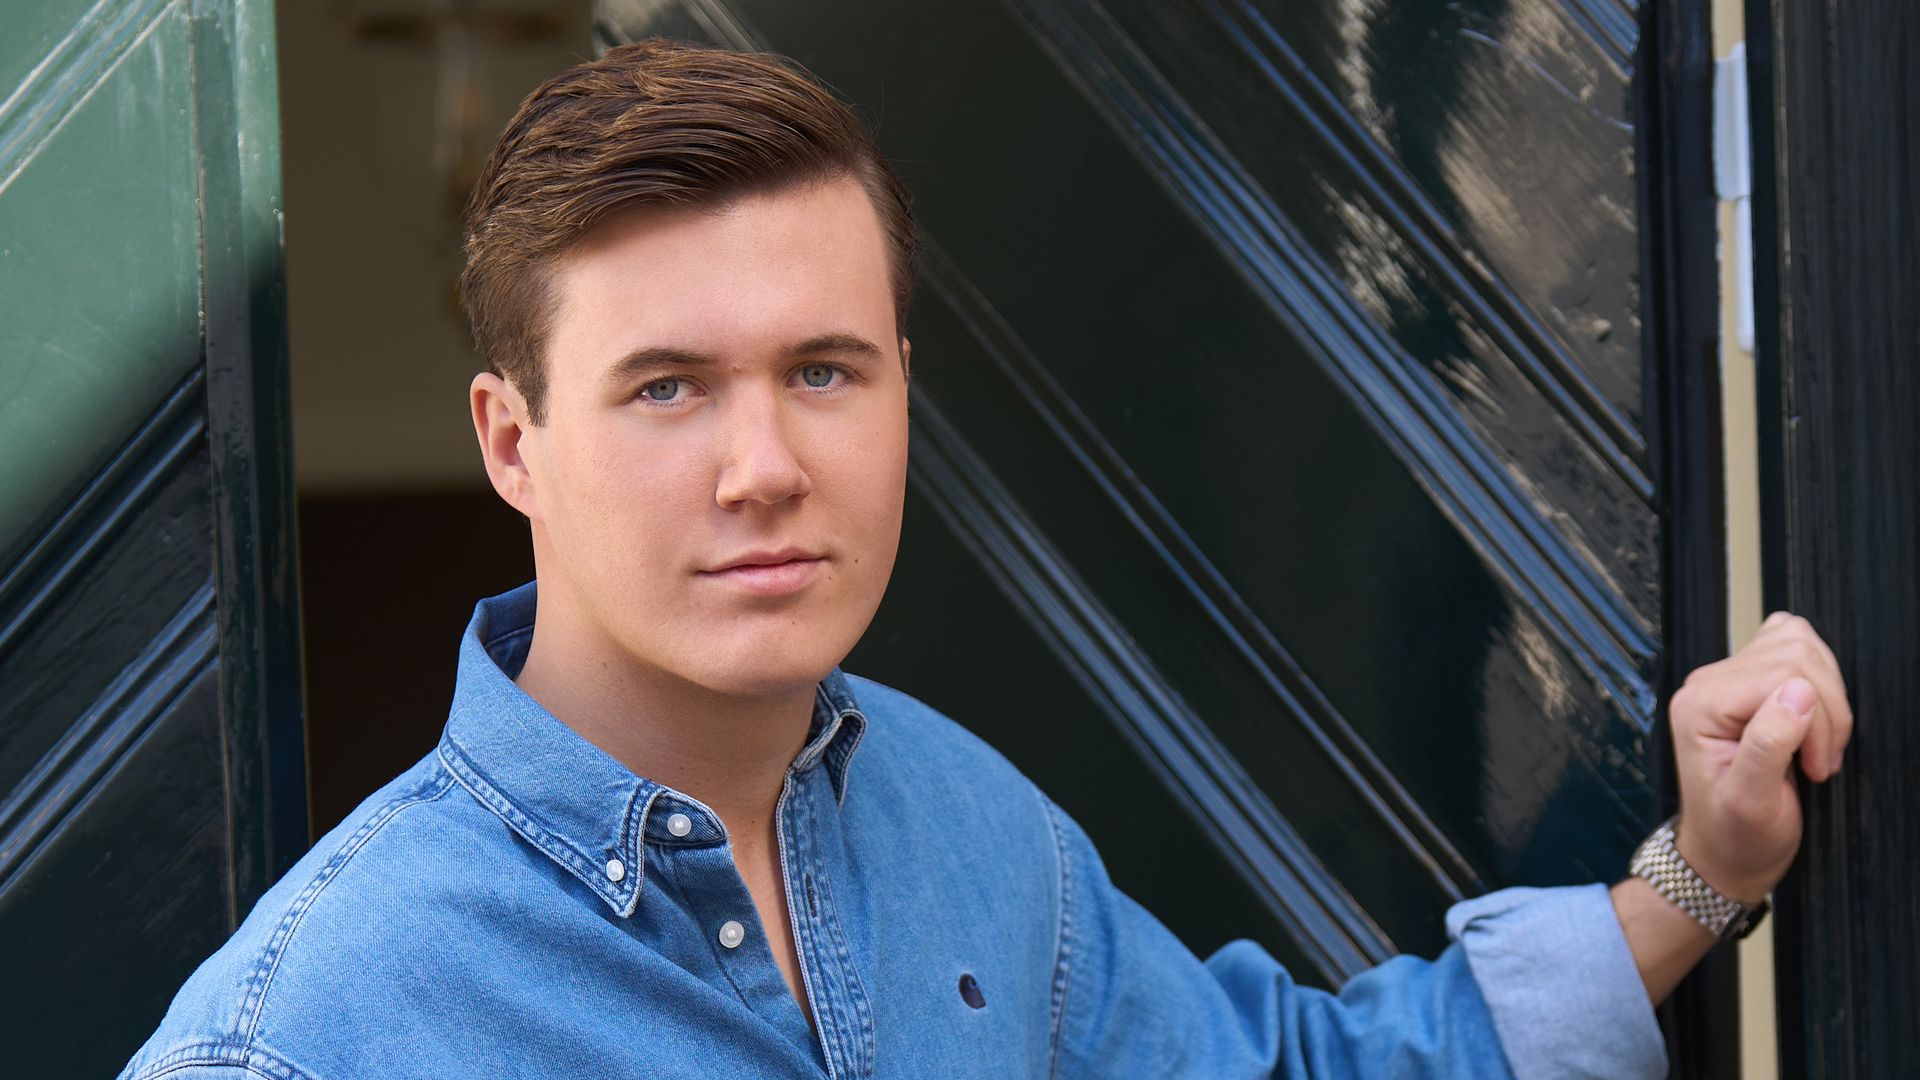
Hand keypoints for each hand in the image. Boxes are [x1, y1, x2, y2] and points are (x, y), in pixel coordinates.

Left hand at [1667, 611, 1853, 904]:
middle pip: (1795, 654)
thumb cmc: (1734, 834)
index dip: (1816, 720)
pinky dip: (1820, 683)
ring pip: (1801, 646)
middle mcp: (1708, 683)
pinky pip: (1796, 650)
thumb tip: (1798, 691)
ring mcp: (1728, 679)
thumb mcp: (1751, 802)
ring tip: (1815, 748)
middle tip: (1818, 762)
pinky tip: (1812, 721)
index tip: (1816, 767)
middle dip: (1825, 713)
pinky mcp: (1751, 683)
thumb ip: (1769, 744)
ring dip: (1826, 700)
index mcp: (1700, 704)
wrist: (1725, 853)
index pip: (1782, 672)